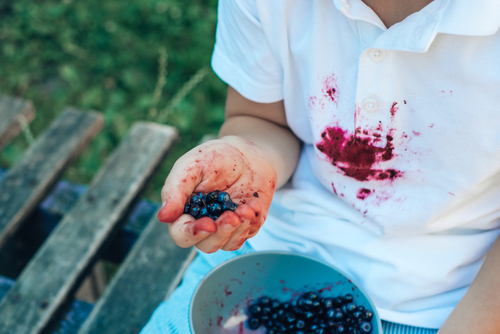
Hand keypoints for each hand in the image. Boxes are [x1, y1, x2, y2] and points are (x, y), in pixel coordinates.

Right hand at [157, 136, 276, 252]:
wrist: (246, 153)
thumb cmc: (214, 157)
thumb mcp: (191, 166)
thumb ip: (175, 190)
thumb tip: (162, 217)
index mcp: (184, 212)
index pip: (182, 234)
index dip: (193, 234)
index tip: (209, 225)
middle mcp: (203, 223)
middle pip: (207, 245)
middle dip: (221, 233)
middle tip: (232, 216)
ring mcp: (226, 227)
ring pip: (228, 244)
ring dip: (239, 229)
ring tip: (246, 208)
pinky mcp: (245, 225)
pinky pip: (248, 234)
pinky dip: (252, 221)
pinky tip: (253, 204)